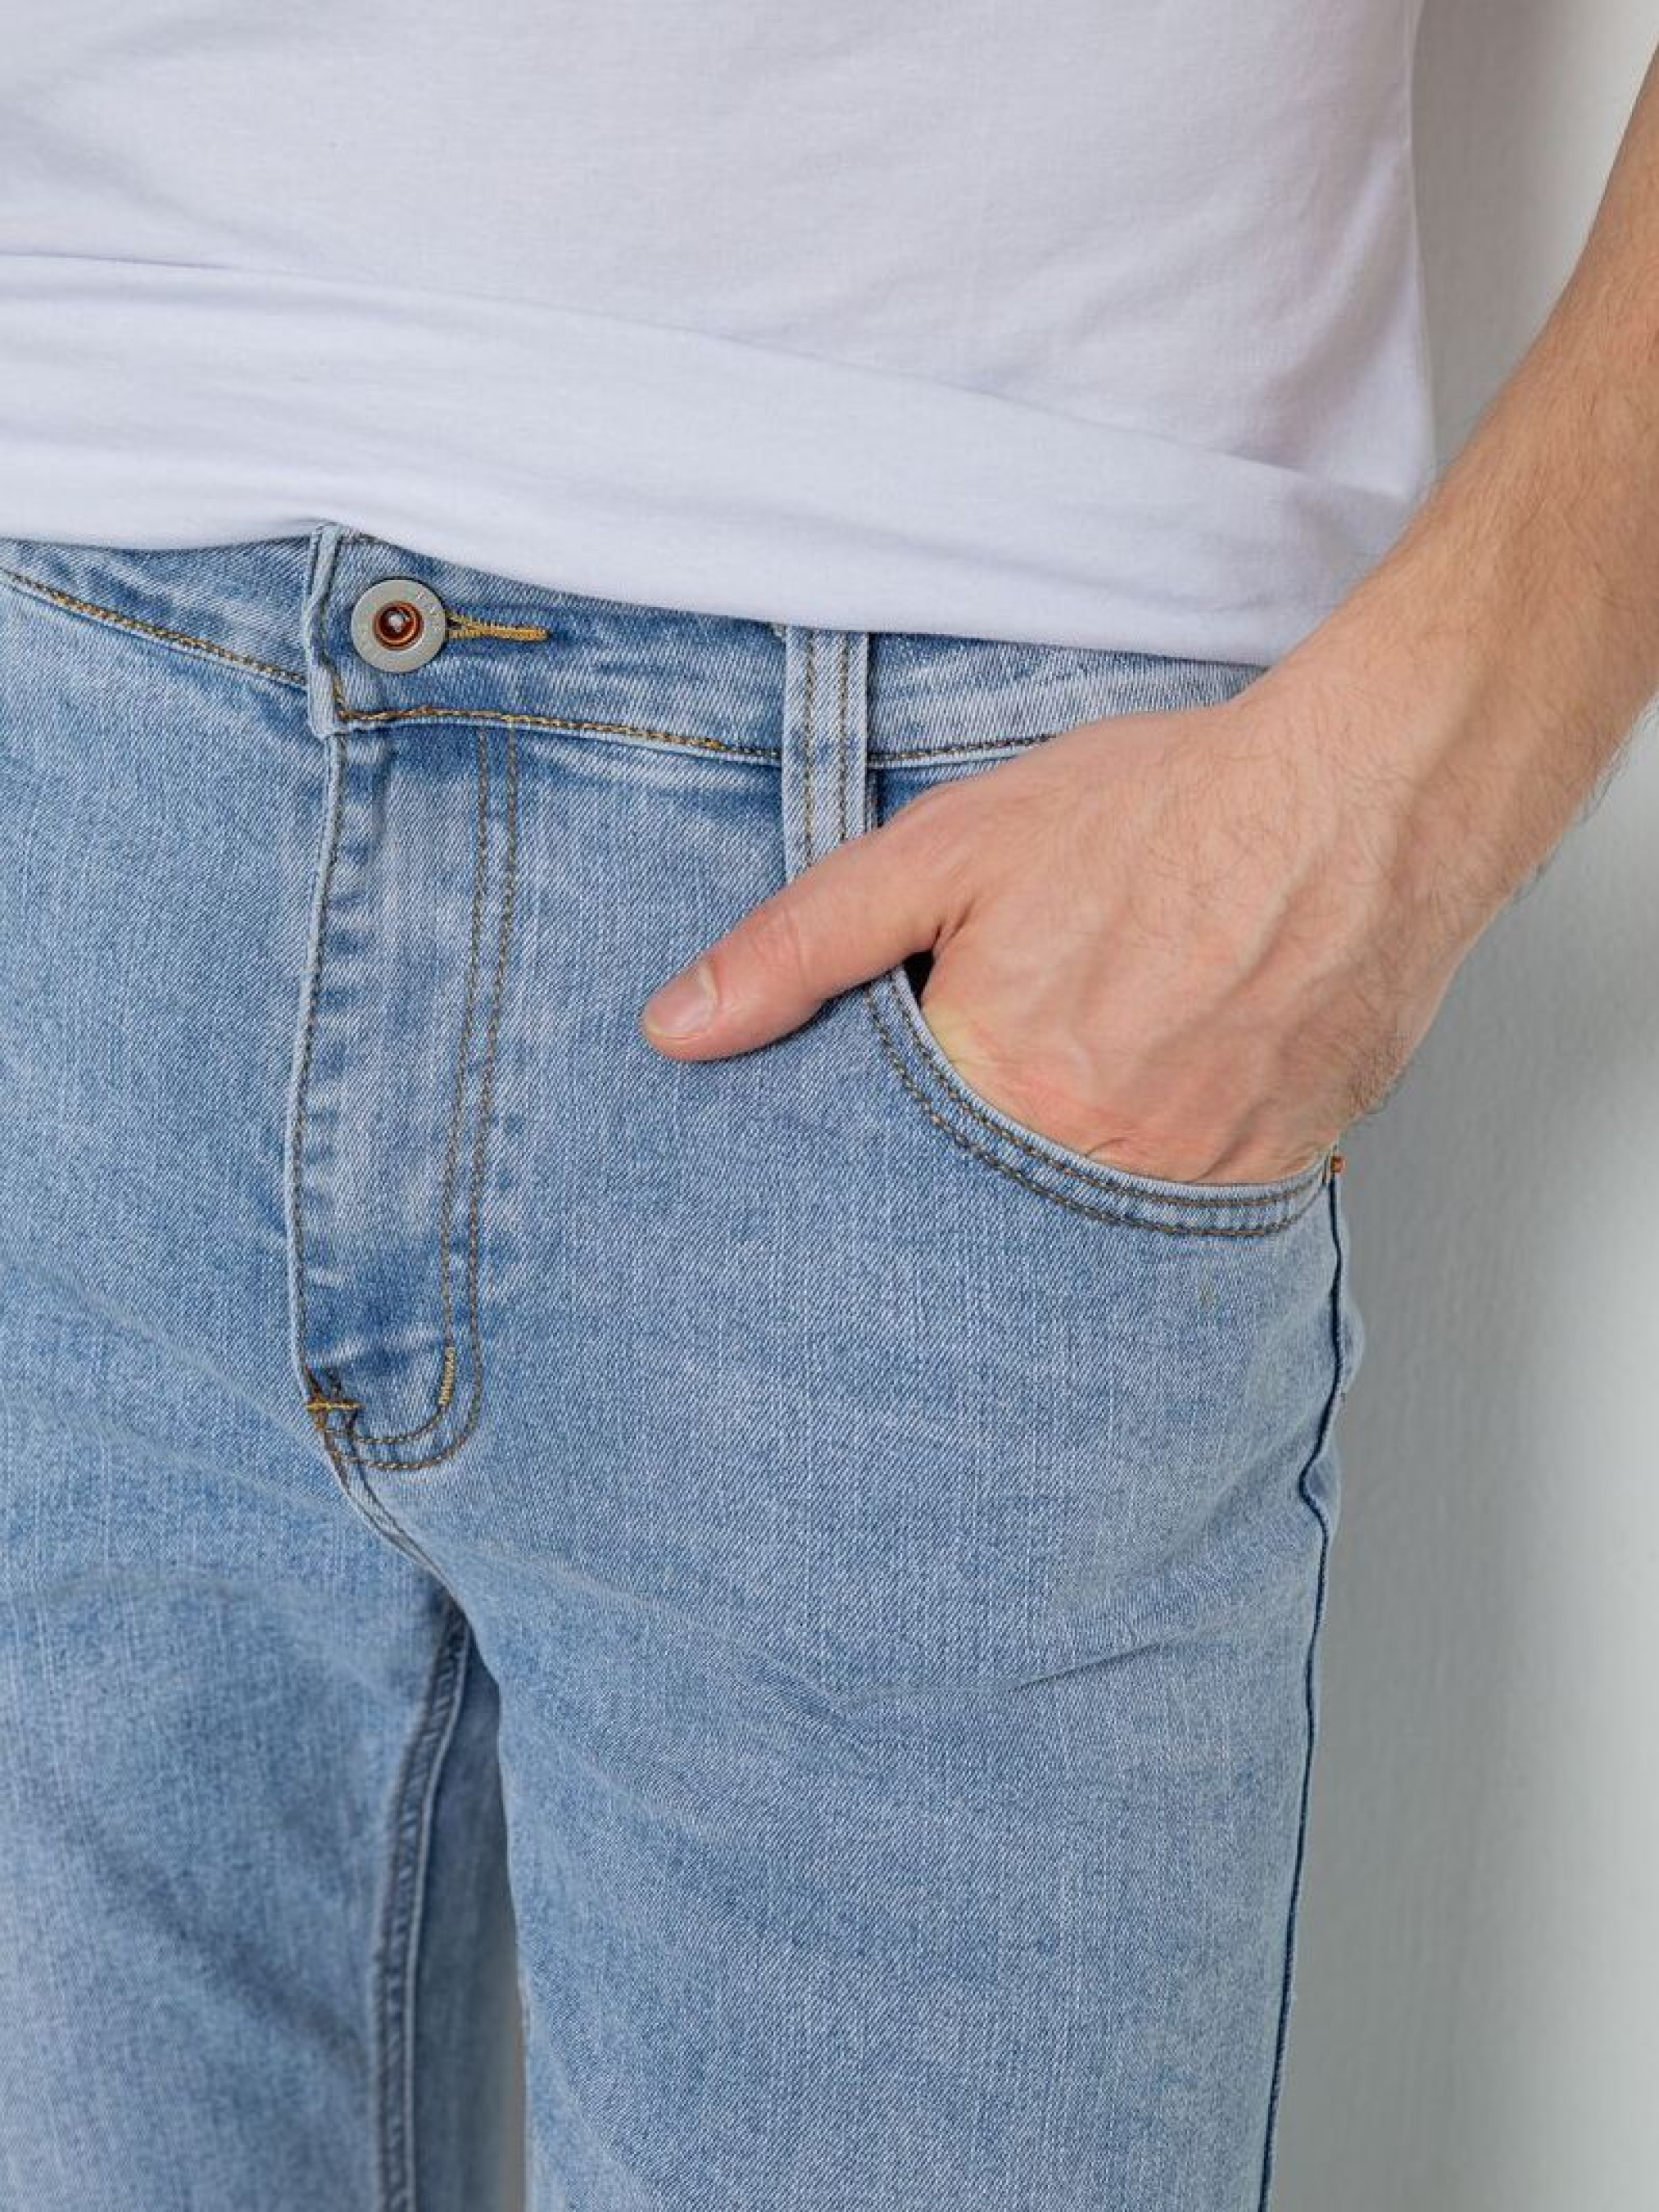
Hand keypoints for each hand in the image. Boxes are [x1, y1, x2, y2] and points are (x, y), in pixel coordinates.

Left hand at [638, 659, 1500, 1185]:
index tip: (888, 1128)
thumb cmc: (1158, 813)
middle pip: (987, 1215)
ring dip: (1064, 1176)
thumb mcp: (947, 852)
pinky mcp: (1274, 1174)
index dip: (877, 1152)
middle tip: (1008, 1085)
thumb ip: (803, 945)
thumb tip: (674, 1028)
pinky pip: (1187, 1214)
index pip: (885, 1181)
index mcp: (996, 1090)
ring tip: (1087, 1084)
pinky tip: (1164, 1092)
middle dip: (970, 1174)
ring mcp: (1194, 1181)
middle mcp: (1094, 1163)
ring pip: (1088, 1223)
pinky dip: (1158, 1170)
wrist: (1363, 798)